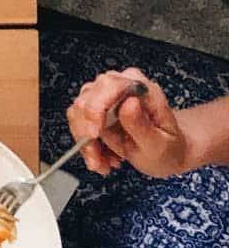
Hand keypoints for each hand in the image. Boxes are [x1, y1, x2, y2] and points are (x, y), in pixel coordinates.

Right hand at [67, 68, 191, 178]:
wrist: (169, 152)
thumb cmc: (169, 148)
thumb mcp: (160, 145)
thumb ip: (142, 125)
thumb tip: (128, 103)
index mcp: (139, 86)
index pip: (107, 86)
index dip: (95, 109)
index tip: (94, 135)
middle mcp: (119, 84)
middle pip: (87, 99)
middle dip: (87, 133)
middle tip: (98, 161)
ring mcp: (105, 94)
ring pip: (78, 112)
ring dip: (86, 142)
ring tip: (104, 163)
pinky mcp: (96, 107)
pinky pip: (79, 122)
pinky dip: (87, 144)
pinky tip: (103, 157)